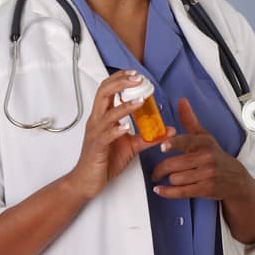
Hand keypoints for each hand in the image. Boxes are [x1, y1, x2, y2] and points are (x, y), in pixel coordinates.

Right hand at [67, 70, 175, 198]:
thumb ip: (147, 137)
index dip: (119, 79)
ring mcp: (95, 134)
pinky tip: (125, 127)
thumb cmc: (104, 161)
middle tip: (138, 79)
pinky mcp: (96, 148)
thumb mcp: (130, 146)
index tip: (135, 74)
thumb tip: (167, 130)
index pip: (107, 90)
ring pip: (107, 114)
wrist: (86, 181)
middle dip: (120, 83)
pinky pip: (104, 136)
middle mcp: (97, 122)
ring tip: (139, 101)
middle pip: (104, 94)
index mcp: (102, 117)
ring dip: (124, 107)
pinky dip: (115, 130)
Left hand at [151, 98, 252, 200]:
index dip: (174, 144)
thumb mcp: (205, 136)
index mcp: (204, 143)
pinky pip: (181, 192)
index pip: (187, 141)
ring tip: (165, 178)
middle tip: (155, 171)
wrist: (236, 179)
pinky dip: (167, 192)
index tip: (163, 146)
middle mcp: (206, 158)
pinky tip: (160, 190)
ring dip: (168, 180)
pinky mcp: (205, 189)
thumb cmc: (216, 156)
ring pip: (176, 178)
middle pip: (175, 164)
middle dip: (160, 169)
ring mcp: (206, 175)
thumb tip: (182, 101)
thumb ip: (190, 120)